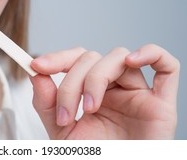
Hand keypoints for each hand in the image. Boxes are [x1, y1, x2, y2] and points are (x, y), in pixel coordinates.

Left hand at [30, 44, 179, 138]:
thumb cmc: (93, 157)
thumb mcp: (61, 131)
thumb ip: (46, 103)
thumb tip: (35, 74)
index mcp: (93, 90)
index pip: (77, 59)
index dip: (57, 58)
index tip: (36, 65)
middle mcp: (115, 87)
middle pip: (92, 58)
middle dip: (72, 82)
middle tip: (65, 115)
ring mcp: (138, 93)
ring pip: (118, 57)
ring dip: (96, 77)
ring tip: (89, 108)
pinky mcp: (161, 104)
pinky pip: (167, 66)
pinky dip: (151, 53)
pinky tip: (132, 61)